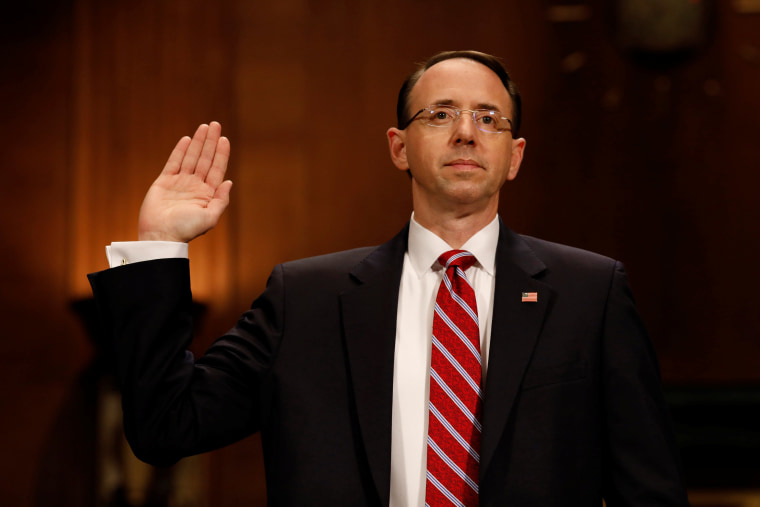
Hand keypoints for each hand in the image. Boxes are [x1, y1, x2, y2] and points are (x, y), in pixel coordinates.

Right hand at [138, 122, 231, 241]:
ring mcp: (180, 183)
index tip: (224, 139)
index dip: (221, 153)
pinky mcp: (164, 182)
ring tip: (204, 127)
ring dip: (198, 142)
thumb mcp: (210, 218)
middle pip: (205, 159)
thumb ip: (221, 200)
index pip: (216, 169)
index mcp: (207, 194)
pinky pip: (173, 162)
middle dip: (210, 142)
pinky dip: (180, 151)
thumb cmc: (186, 230)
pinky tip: (187, 139)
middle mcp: (195, 186)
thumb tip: (229, 181)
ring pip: (191, 157)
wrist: (160, 235)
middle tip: (215, 124)